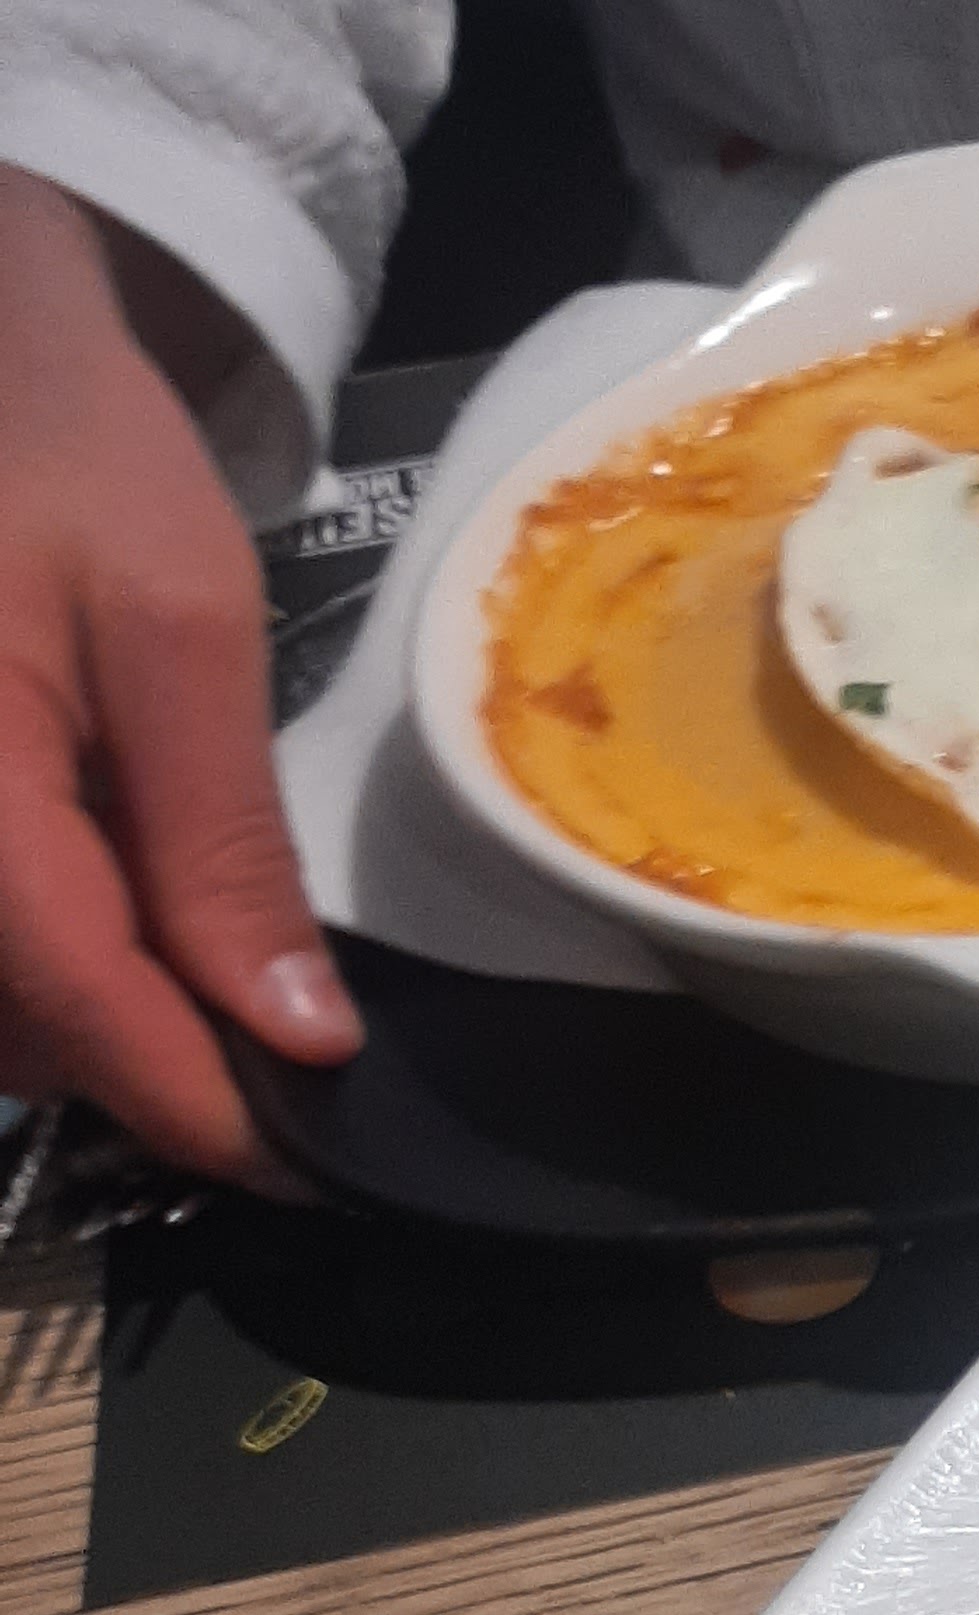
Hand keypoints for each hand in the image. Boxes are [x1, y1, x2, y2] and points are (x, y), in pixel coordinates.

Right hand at [0, 169, 358, 1187]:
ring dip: (96, 1018)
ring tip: (212, 967)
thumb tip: (297, 1033)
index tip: (313, 1162)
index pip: (82, 1015)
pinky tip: (125, 911)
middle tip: (284, 1045)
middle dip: (152, 1062)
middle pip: (24, 1035)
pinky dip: (44, 958)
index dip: (202, 1109)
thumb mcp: (177, 629)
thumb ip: (223, 842)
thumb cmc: (61, 452)